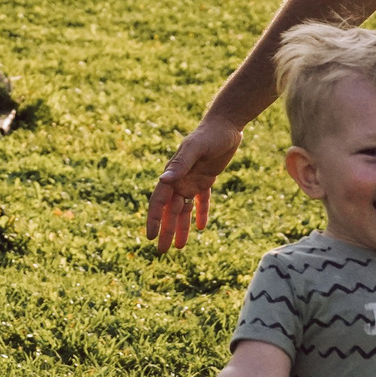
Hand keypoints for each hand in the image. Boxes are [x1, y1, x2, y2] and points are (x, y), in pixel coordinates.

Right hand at [148, 115, 245, 250]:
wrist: (225, 124)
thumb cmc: (209, 134)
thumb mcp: (196, 148)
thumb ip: (180, 163)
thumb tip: (163, 180)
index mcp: (173, 174)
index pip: (159, 201)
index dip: (154, 219)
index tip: (150, 237)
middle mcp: (179, 179)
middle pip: (170, 210)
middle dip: (165, 230)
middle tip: (162, 252)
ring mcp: (192, 180)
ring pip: (184, 209)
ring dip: (181, 227)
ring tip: (179, 247)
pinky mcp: (206, 179)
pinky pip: (202, 200)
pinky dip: (201, 213)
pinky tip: (202, 228)